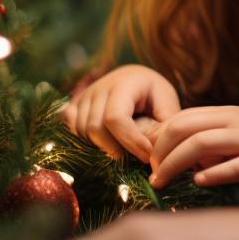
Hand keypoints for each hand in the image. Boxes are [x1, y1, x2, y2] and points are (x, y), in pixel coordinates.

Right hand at [63, 64, 180, 161]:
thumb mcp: (167, 103)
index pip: (116, 117)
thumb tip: (157, 151)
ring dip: (101, 149)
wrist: (135, 79)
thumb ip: (164, 125)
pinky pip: (72, 131)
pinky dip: (86, 144)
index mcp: (124, 84)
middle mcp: (99, 88)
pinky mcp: (74, 107)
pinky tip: (104, 147)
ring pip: (81, 133)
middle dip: (114, 150)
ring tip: (123, 153)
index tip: (148, 157)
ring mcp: (83, 97)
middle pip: (95, 128)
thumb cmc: (154, 95)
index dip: (130, 141)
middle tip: (135, 160)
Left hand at [148, 106, 238, 188]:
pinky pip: (235, 166)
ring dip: (174, 163)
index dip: (159, 138)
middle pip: (185, 128)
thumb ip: (211, 140)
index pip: (182, 118)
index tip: (149, 159)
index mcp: (227, 114)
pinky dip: (213, 173)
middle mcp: (236, 123)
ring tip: (161, 182)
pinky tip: (199, 182)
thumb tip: (178, 158)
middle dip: (160, 151)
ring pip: (202, 143)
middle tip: (152, 174)